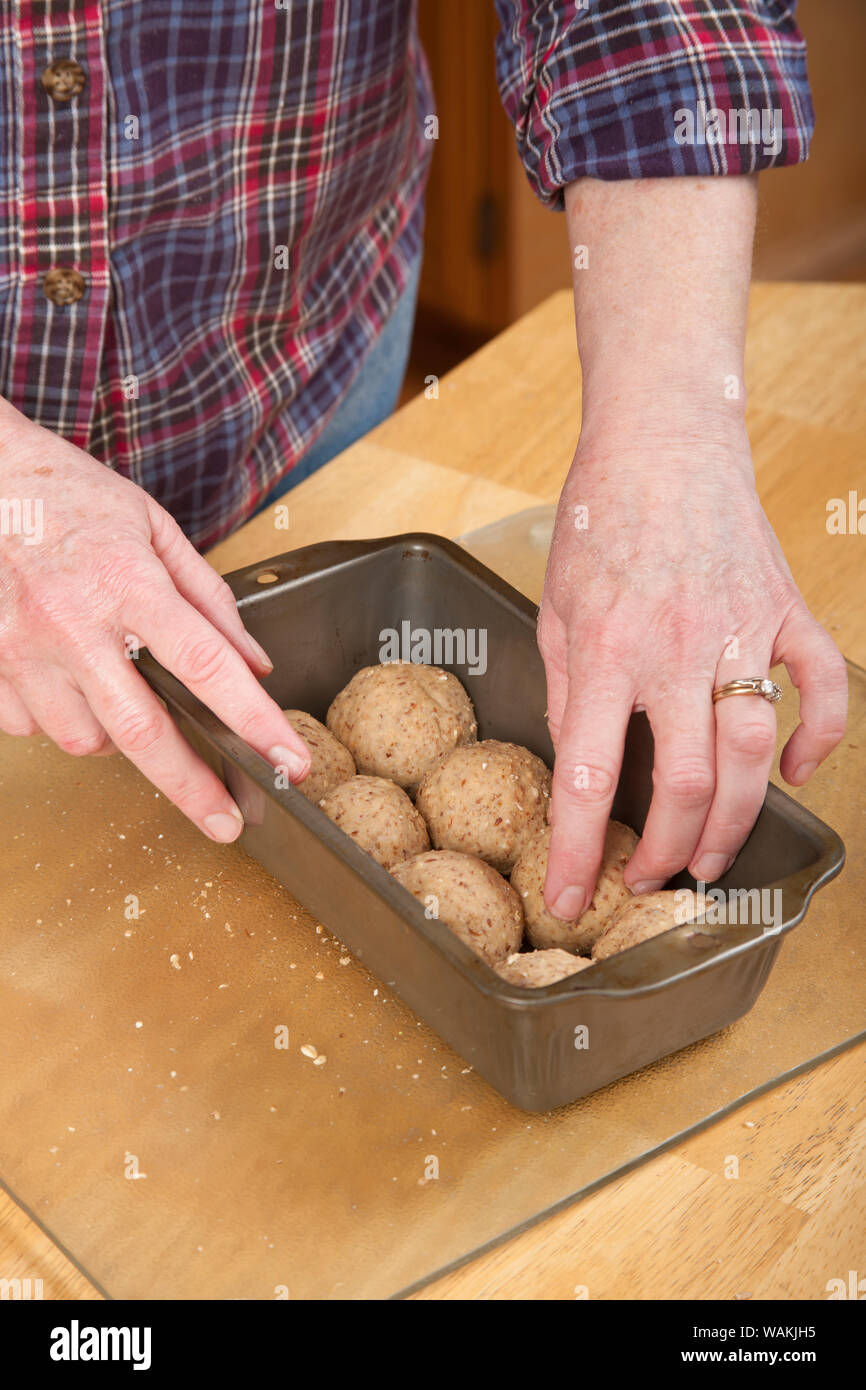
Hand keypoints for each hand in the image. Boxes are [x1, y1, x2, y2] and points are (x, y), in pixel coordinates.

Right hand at [0, 402, 309, 839]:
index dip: (255, 722)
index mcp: (129, 583)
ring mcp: (22, 649)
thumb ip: (208, 599)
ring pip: (84, 740)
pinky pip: (32, 727)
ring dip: (117, 740)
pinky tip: (68, 685)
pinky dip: (60, 720)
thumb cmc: (68, 495)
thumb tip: (253, 663)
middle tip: (225, 820)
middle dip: (191, 787)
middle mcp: (74, 624)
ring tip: (124, 700)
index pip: (208, 667)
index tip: (288, 761)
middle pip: (143, 732)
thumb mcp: (154, 528)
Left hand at [539, 419, 847, 919]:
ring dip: (734, 820)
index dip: (576, 852)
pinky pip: (821, 689)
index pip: (585, 777)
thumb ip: (565, 688)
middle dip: (668, 852)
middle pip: (683, 784)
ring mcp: (739, 631)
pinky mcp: (785, 611)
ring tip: (710, 856)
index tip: (572, 900)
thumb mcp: (554, 608)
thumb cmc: (599, 521)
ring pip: (751, 754)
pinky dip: (818, 741)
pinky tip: (793, 772)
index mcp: (604, 651)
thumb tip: (576, 760)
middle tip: (654, 877)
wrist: (663, 440)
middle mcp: (673, 650)